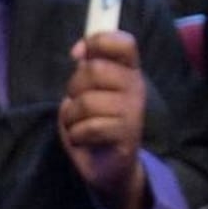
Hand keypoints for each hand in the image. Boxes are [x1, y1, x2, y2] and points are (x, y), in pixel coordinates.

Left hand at [58, 29, 149, 208]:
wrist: (109, 167)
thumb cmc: (95, 123)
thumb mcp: (89, 90)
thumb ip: (88, 66)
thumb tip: (80, 51)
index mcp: (128, 71)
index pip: (123, 43)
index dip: (97, 42)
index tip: (78, 54)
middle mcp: (135, 87)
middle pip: (95, 69)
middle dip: (74, 87)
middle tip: (77, 103)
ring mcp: (133, 112)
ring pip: (87, 102)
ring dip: (72, 117)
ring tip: (79, 125)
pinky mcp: (127, 137)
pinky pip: (90, 128)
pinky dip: (77, 136)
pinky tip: (84, 140)